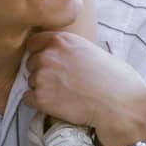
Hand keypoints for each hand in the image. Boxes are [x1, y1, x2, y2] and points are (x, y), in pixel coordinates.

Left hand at [22, 30, 145, 145]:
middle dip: (43, 72)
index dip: (41, 53)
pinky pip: (27, 99)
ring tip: (64, 95)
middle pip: (31, 63)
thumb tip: (58, 56)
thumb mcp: (90, 50)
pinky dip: (38, 103)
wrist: (118, 103)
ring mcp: (43, 76)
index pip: (33, 43)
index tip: (50, 63)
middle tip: (62, 82)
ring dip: (42, 88)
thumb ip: (69, 49)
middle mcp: (48, 55)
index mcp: (61, 40)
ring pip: (31, 82)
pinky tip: (56, 105)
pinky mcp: (41, 98)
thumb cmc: (113, 78)